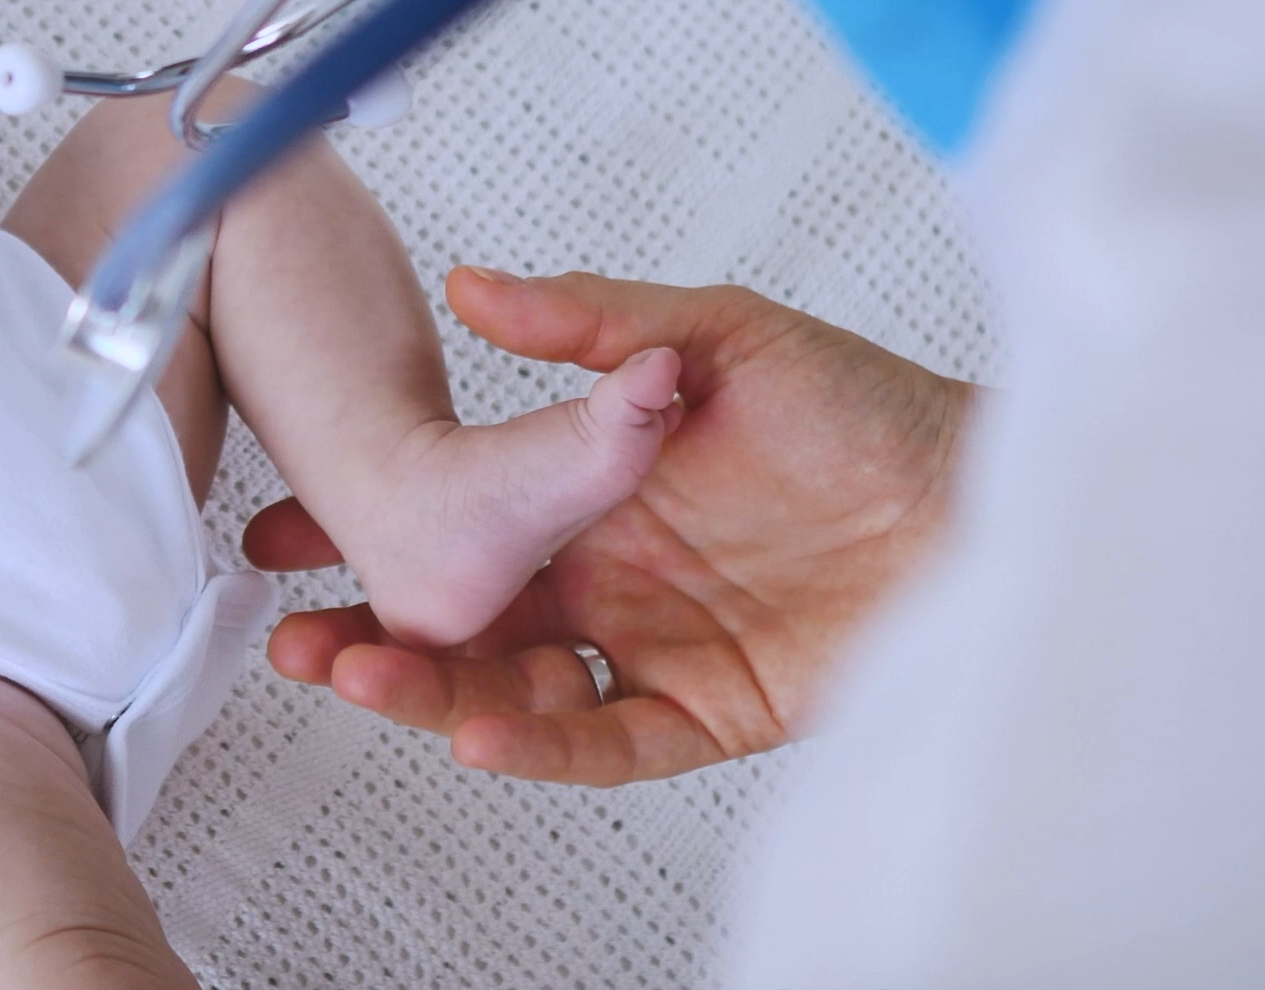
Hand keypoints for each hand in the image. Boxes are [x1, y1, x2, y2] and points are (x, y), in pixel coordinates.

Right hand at [244, 269, 974, 784]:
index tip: (286, 532)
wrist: (979, 494)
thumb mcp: (722, 336)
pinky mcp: (710, 709)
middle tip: (295, 637)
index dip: (376, 532)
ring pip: (519, 684)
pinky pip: (611, 736)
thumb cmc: (864, 409)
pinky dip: (544, 738)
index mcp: (598, 490)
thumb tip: (478, 287)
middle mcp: (614, 573)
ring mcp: (656, 644)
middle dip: (374, 633)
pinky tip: (482, 726)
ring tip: (364, 677)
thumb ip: (596, 325)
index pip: (460, 520)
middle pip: (469, 619)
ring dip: (436, 688)